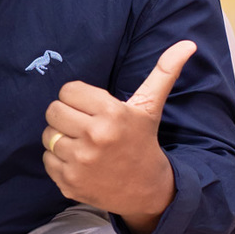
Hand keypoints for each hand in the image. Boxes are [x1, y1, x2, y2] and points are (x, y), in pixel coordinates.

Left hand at [41, 41, 196, 233]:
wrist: (146, 189)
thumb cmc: (143, 141)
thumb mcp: (150, 107)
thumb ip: (164, 72)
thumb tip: (188, 43)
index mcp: (111, 113)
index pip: (67, 91)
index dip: (77, 98)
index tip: (91, 108)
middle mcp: (94, 137)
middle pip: (53, 111)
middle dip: (66, 115)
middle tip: (84, 125)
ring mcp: (80, 162)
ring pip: (48, 135)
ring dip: (61, 138)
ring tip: (82, 143)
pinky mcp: (69, 182)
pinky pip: (47, 159)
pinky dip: (58, 160)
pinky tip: (79, 162)